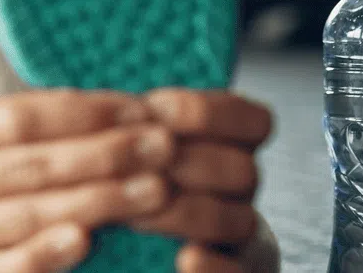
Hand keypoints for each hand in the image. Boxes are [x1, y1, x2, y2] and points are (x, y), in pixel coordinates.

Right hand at [0, 88, 174, 272]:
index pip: (18, 116)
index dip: (82, 111)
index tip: (137, 105)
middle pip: (32, 167)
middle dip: (106, 156)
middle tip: (166, 145)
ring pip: (27, 219)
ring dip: (97, 205)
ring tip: (156, 191)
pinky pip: (0, 271)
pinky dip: (43, 259)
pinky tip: (87, 244)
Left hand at [125, 89, 274, 272]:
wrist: (112, 257)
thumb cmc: (114, 192)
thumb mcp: (124, 155)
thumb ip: (130, 132)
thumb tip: (117, 106)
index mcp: (222, 151)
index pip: (251, 121)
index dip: (209, 113)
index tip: (157, 110)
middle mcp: (237, 194)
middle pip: (243, 170)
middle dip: (191, 163)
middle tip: (139, 166)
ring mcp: (239, 240)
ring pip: (241, 220)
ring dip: (188, 213)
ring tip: (135, 216)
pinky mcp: (234, 271)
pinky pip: (238, 271)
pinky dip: (213, 265)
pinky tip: (185, 258)